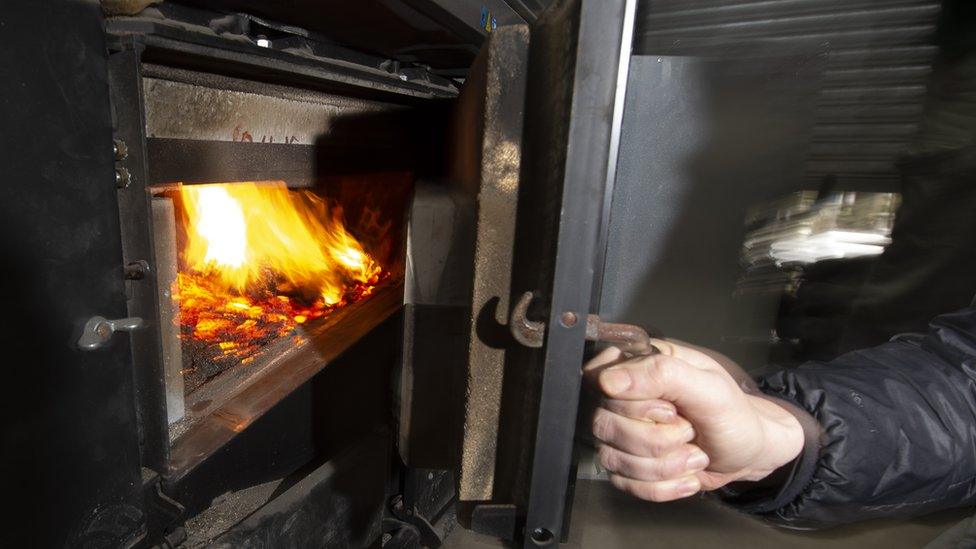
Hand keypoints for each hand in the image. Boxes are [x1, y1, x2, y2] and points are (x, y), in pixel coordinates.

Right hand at [584, 342, 803, 501]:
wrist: (750, 452)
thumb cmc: (734, 414)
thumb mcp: (710, 389)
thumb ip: (662, 375)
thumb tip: (608, 380)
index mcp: (641, 366)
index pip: (602, 382)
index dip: (636, 405)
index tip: (671, 410)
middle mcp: (625, 398)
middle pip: (605, 424)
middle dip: (658, 440)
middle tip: (690, 431)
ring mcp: (623, 433)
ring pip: (613, 458)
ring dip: (665, 467)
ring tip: (694, 454)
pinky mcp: (628, 465)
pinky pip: (626, 484)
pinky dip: (664, 486)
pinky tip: (687, 475)